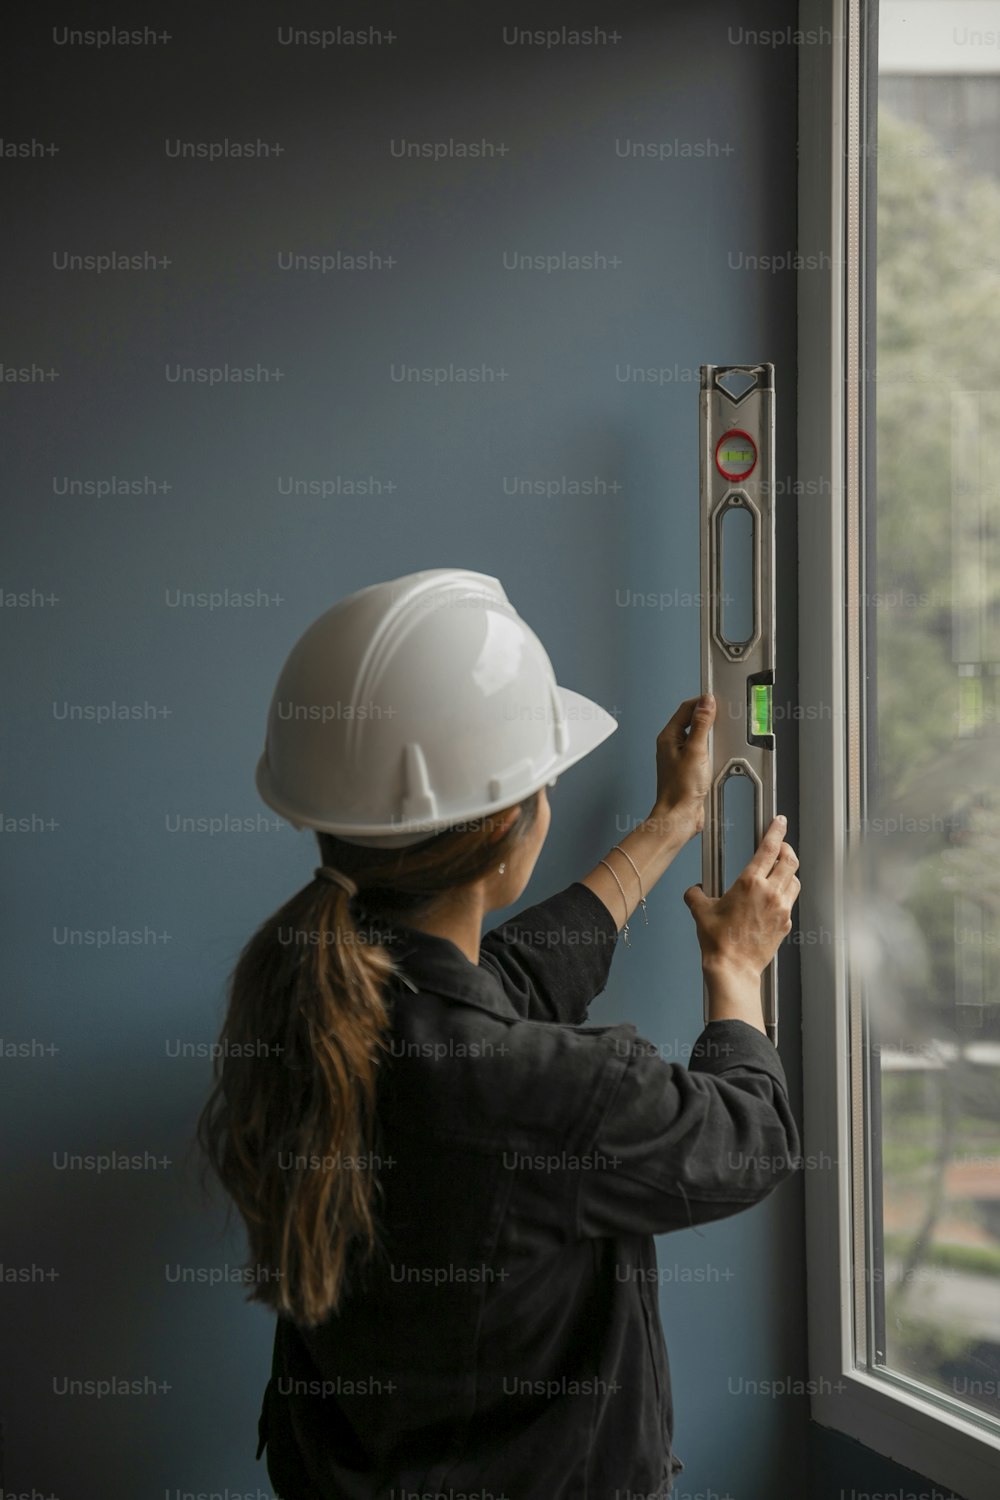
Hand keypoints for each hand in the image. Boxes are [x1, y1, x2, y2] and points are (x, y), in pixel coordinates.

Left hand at [649, 694, 715, 842]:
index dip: (702, 702)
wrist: (679, 815)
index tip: (717, 700)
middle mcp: (672, 745)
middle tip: (722, 717)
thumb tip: (706, 703)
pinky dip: (712, 749)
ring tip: (720, 735)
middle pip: (692, 720)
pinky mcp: (689, 768)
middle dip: (708, 717)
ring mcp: (680, 757)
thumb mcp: (696, 751)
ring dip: (711, 734)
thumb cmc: (680, 788)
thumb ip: (702, 724)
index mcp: (669, 737)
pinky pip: (702, 751)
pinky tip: (718, 754)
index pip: (686, 709)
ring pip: (698, 736)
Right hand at [683, 816, 799, 978]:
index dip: (776, 831)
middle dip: (786, 848)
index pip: (769, 848)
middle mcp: (770, 893)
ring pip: (794, 880)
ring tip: (779, 871)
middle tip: (780, 846)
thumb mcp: (700, 912)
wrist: (733, 968)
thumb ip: (695, 894)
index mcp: (749, 883)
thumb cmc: (718, 941)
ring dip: (788, 872)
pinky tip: (773, 899)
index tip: (779, 821)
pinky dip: (785, 894)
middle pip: (790, 860)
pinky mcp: (785, 923)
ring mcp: (781, 909)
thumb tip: (694, 890)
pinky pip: (790, 901)